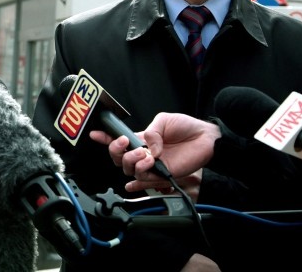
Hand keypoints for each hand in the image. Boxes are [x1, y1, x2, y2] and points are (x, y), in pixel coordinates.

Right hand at [90, 112, 220, 193]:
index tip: (95, 135)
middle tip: (126, 144)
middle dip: (116, 151)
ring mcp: (153, 165)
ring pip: (129, 170)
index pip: (119, 141)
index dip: (105, 139)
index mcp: (142, 139)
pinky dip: (140, 177)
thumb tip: (145, 147)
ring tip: (145, 155)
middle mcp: (144, 153)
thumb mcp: (164, 120)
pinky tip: (141, 173)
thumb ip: (151, 131)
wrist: (207, 138)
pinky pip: (146, 180)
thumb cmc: (187, 127)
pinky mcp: (163, 174)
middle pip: (119, 159)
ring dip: (132, 161)